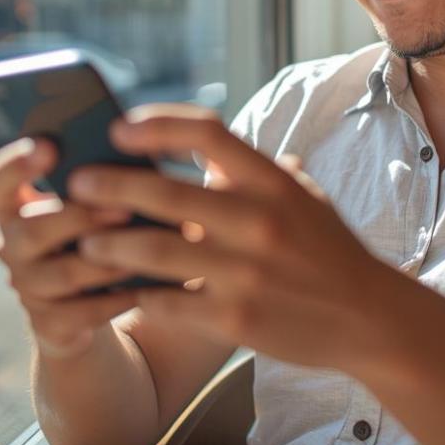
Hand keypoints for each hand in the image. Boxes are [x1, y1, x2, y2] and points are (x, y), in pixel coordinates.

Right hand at [0, 138, 141, 358]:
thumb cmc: (95, 236)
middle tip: (122, 207)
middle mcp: (11, 247)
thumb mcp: (89, 207)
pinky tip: (149, 286)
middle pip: (30, 230)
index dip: (15, 163)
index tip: (50, 145)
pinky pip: (85, 312)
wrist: (87, 307)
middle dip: (79, 217)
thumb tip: (135, 158)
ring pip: (64, 273)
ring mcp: (28, 288)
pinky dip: (119, 298)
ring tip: (145, 248)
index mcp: (15, 208)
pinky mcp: (50, 324)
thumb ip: (98, 183)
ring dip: (107, 259)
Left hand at [67, 104, 406, 372]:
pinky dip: (136, 295)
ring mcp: (244, 272)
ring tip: (82, 244)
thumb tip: (214, 147)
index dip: (155, 125)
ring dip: (108, 246)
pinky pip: (167, 302)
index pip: (205, 132)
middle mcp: (257, 221)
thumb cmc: (330, 253)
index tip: (119, 129)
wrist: (368, 319)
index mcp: (272, 182)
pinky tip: (115, 292)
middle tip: (76, 184)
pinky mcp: (234, 318)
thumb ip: (260, 171)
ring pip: (153, 252)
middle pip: (163, 192)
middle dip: (109, 186)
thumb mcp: (306, 198)